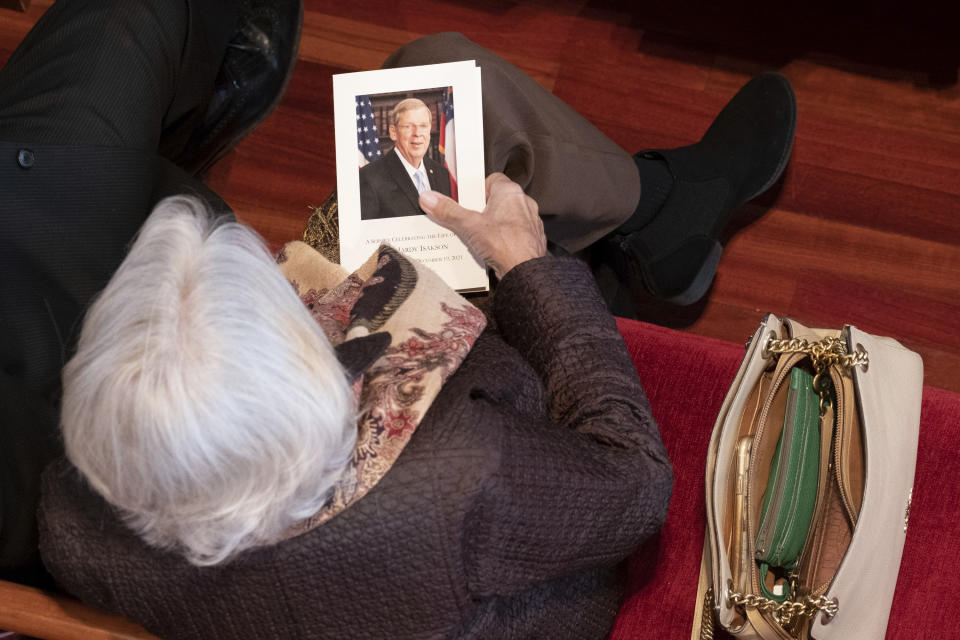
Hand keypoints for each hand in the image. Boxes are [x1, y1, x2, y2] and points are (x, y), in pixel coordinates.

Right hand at [419, 173, 546, 278]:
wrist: (525, 271)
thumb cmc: (506, 245)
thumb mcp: (468, 225)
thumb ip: (448, 210)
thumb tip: (431, 199)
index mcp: (510, 192)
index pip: (492, 179)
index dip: (476, 188)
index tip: (464, 197)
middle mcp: (523, 203)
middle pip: (496, 200)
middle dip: (481, 209)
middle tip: (467, 218)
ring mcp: (529, 221)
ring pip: (505, 217)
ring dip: (491, 224)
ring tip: (477, 235)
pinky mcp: (531, 238)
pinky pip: (512, 233)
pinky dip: (501, 238)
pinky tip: (490, 248)